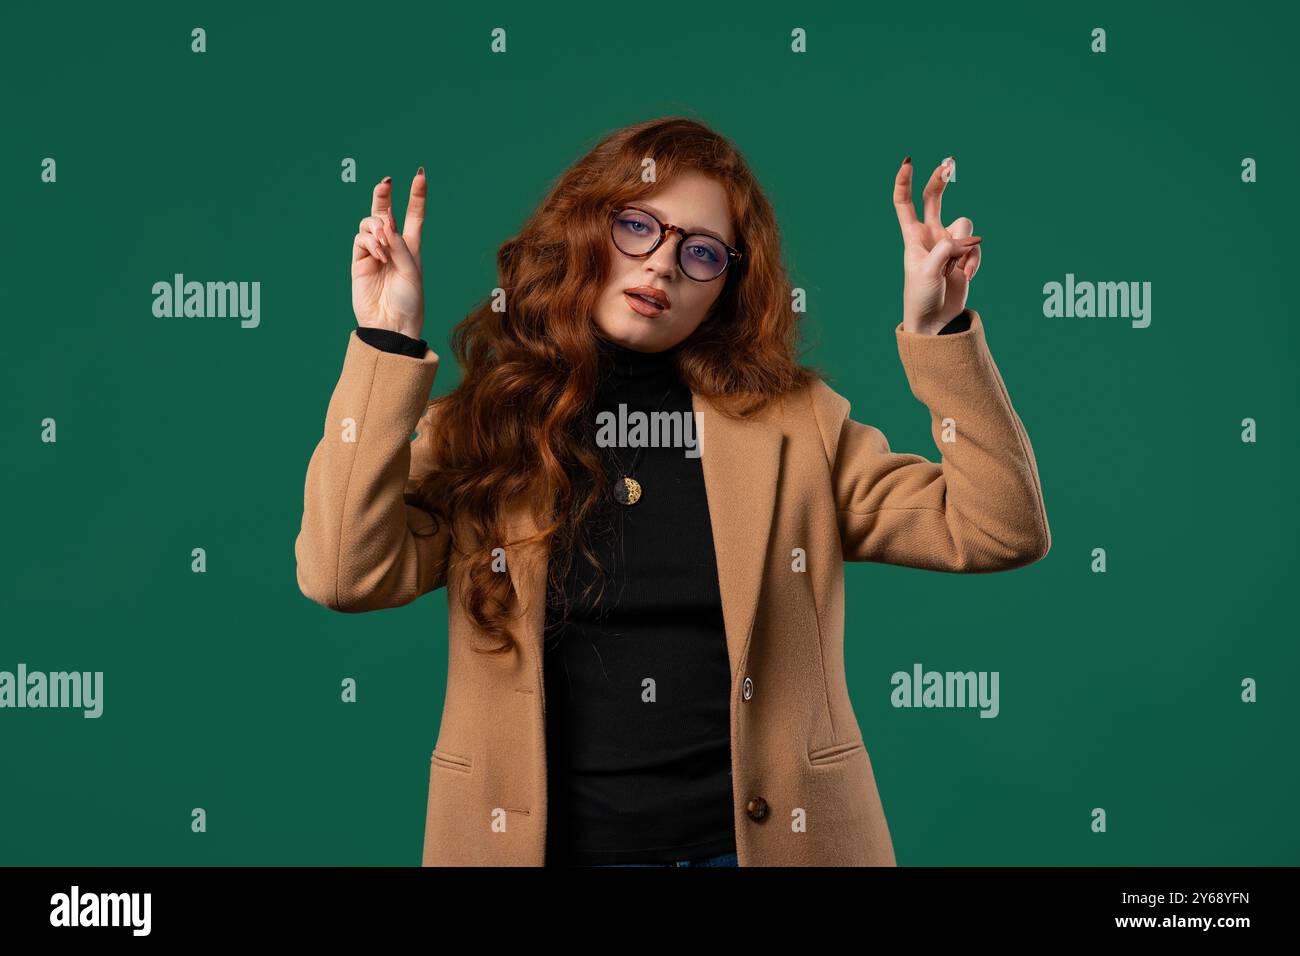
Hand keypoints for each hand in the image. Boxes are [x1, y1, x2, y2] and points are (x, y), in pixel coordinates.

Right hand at [352, 170, 426, 340]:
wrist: (392, 325)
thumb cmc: (409, 301)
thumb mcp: (412, 271)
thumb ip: (400, 245)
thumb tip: (384, 223)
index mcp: (411, 246)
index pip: (414, 215)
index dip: (417, 195)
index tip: (420, 174)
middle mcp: (392, 246)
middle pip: (386, 212)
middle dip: (384, 195)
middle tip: (386, 182)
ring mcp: (374, 253)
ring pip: (370, 224)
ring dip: (377, 228)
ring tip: (385, 243)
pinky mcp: (359, 262)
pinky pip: (361, 240)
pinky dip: (370, 242)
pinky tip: (379, 254)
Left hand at [893, 156, 981, 334]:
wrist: (934, 320)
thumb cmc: (921, 296)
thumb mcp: (928, 271)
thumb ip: (945, 249)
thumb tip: (967, 239)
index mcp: (912, 237)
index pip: (905, 204)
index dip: (905, 183)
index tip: (908, 162)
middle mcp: (930, 235)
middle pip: (935, 198)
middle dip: (941, 180)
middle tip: (950, 162)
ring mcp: (949, 244)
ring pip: (964, 226)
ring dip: (965, 246)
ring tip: (956, 268)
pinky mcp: (964, 256)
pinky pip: (975, 248)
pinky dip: (973, 261)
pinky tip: (966, 276)